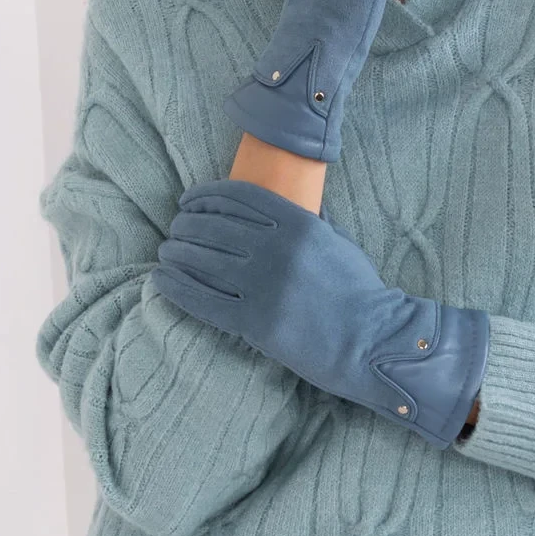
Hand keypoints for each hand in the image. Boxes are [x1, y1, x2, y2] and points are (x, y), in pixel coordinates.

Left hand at [150, 179, 488, 448]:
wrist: (373, 341)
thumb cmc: (358, 291)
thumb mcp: (335, 241)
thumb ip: (304, 222)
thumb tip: (274, 206)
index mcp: (299, 222)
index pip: (236, 197)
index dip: (204, 195)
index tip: (188, 201)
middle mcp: (277, 249)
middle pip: (211, 225)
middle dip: (185, 225)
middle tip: (175, 230)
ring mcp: (264, 286)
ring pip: (201, 259)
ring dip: (175, 253)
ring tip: (167, 253)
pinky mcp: (254, 322)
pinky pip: (201, 299)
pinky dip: (175, 287)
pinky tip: (161, 280)